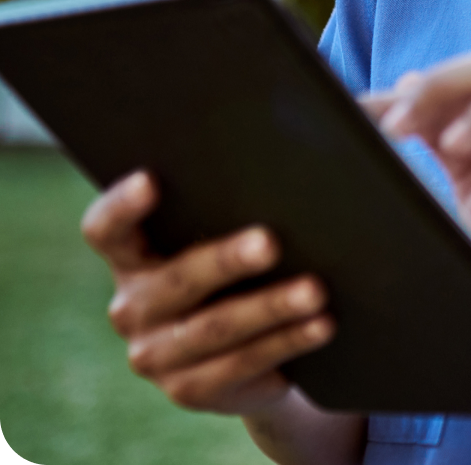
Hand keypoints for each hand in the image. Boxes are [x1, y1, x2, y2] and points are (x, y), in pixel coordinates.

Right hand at [81, 171, 334, 414]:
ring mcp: (158, 353)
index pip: (106, 228)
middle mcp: (133, 304)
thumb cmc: (255, 247)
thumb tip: (324, 120)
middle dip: (225, 260)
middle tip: (271, 241)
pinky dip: (286, 342)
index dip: (123, 205)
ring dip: (270, 306)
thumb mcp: (247, 211)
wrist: (258, 335)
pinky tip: (322, 324)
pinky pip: (242, 365)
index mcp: (134, 250)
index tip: (155, 178)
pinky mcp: (194, 389)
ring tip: (316, 289)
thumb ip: (265, 167)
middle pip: (175, 280)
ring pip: (215, 328)